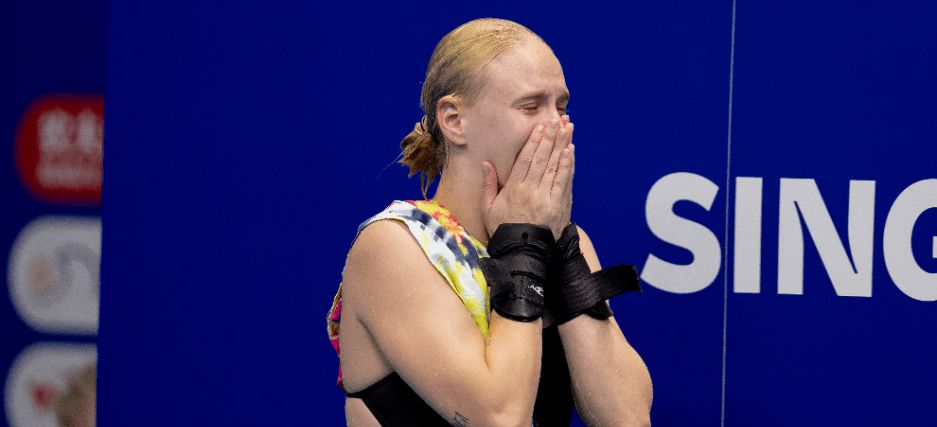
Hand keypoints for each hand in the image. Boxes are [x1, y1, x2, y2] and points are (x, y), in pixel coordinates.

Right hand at [482, 116, 574, 240]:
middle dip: (550, 137)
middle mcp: (531, 191)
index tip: (540, 127)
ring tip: (567, 128)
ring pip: (556, 166)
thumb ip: (488, 185)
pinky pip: (564, 181)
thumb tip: (485, 164)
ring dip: (562, 145)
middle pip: (542, 159)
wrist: (524, 253)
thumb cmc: (504, 230)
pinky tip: (570, 151)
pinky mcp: (560, 206)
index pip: (525, 160)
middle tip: (556, 120)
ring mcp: (547, 198)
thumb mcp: (488, 209)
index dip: (534, 141)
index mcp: (513, 190)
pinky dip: (568, 165)